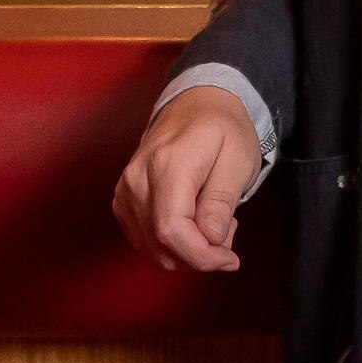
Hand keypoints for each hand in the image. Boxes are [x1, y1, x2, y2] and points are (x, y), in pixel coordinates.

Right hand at [115, 87, 262, 272]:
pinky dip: (171, 245)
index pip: (171, 230)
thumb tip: (211, 240)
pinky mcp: (123, 200)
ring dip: (186, 251)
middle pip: (159, 245)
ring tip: (211, 220)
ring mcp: (125, 190)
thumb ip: (221, 201)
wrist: (196, 103)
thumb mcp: (238, 158)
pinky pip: (144, 240)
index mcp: (167, 165)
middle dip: (199, 256)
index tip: (230, 259)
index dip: (201, 256)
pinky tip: (192, 222)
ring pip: (150, 249)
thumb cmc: (223, 128)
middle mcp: (137, 180)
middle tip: (227, 231)